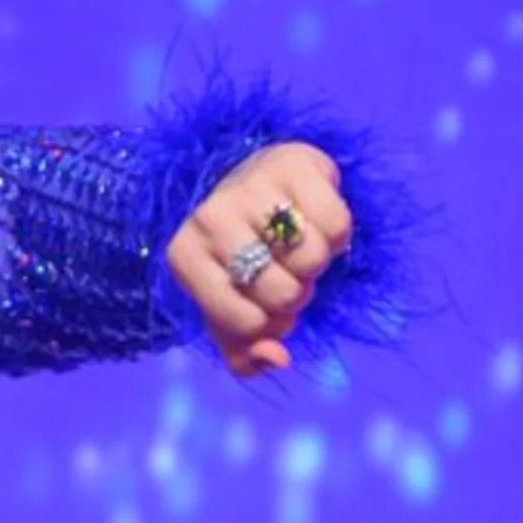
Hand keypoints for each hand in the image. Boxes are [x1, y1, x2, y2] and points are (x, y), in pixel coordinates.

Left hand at [164, 142, 354, 379]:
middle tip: (285, 270)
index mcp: (185, 257)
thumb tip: (278, 358)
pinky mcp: (295, 164)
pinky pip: (338, 225)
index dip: (269, 323)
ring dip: (316, 263)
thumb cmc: (241, 254)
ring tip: (297, 245)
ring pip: (312, 260)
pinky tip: (314, 222)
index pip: (247, 324)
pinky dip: (336, 235)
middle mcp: (210, 218)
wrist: (254, 181)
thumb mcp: (232, 307)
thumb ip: (244, 352)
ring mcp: (251, 187)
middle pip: (283, 294)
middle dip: (295, 292)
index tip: (262, 300)